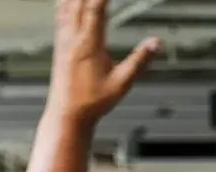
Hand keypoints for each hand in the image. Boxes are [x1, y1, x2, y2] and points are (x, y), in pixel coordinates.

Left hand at [49, 0, 161, 124]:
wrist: (66, 115)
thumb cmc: (91, 102)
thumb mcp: (122, 83)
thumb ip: (139, 61)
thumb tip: (156, 42)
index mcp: (88, 45)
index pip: (95, 8)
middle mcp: (72, 39)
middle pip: (79, 1)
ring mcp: (63, 42)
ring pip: (66, 6)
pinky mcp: (59, 46)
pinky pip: (60, 17)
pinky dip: (64, 3)